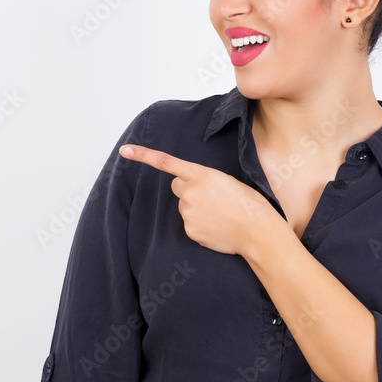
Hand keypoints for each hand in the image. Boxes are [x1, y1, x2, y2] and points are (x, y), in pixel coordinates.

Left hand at [119, 144, 279, 256]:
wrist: (257, 230)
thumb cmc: (248, 203)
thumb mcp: (227, 181)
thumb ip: (204, 180)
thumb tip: (191, 191)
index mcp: (202, 175)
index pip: (166, 162)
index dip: (143, 155)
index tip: (125, 150)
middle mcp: (190, 192)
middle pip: (177, 187)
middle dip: (188, 189)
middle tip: (211, 197)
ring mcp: (188, 213)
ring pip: (184, 206)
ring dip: (196, 208)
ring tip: (219, 213)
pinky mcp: (189, 230)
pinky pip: (189, 223)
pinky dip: (199, 224)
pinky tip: (217, 226)